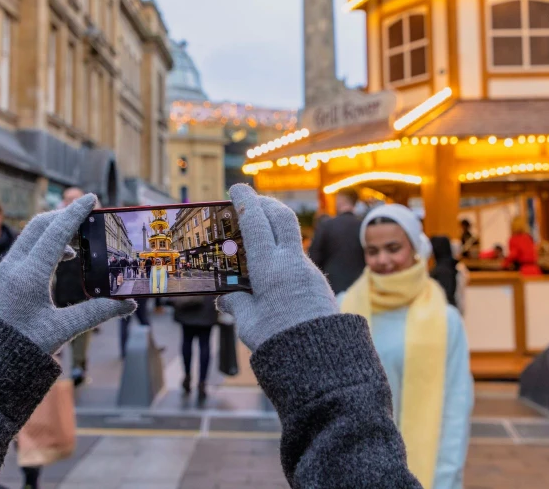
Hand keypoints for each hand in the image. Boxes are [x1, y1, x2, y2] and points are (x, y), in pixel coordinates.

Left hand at [0, 194, 135, 352]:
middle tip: (87, 215)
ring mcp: (5, 270)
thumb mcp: (63, 330)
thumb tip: (129, 305)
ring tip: (78, 238)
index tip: (91, 198)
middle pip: (39, 225)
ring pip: (30, 234)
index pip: (55, 232)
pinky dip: (44, 241)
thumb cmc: (23, 348)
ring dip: (54, 228)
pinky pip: (25, 247)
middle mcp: (13, 267)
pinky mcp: (3, 276)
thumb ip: (97, 313)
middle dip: (64, 215)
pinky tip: (61, 257)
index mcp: (29, 276)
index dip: (75, 213)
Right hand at [218, 184, 335, 351]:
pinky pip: (298, 259)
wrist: (321, 361)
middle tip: (251, 201)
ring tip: (257, 236)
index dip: (245, 201)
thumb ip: (236, 303)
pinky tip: (272, 269)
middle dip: (265, 204)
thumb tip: (227, 295)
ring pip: (291, 239)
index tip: (237, 187)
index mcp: (270, 267)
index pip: (255, 222)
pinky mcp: (318, 283)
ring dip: (275, 230)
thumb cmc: (280, 343)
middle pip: (281, 217)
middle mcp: (292, 263)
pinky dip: (283, 254)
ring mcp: (309, 271)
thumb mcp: (248, 323)